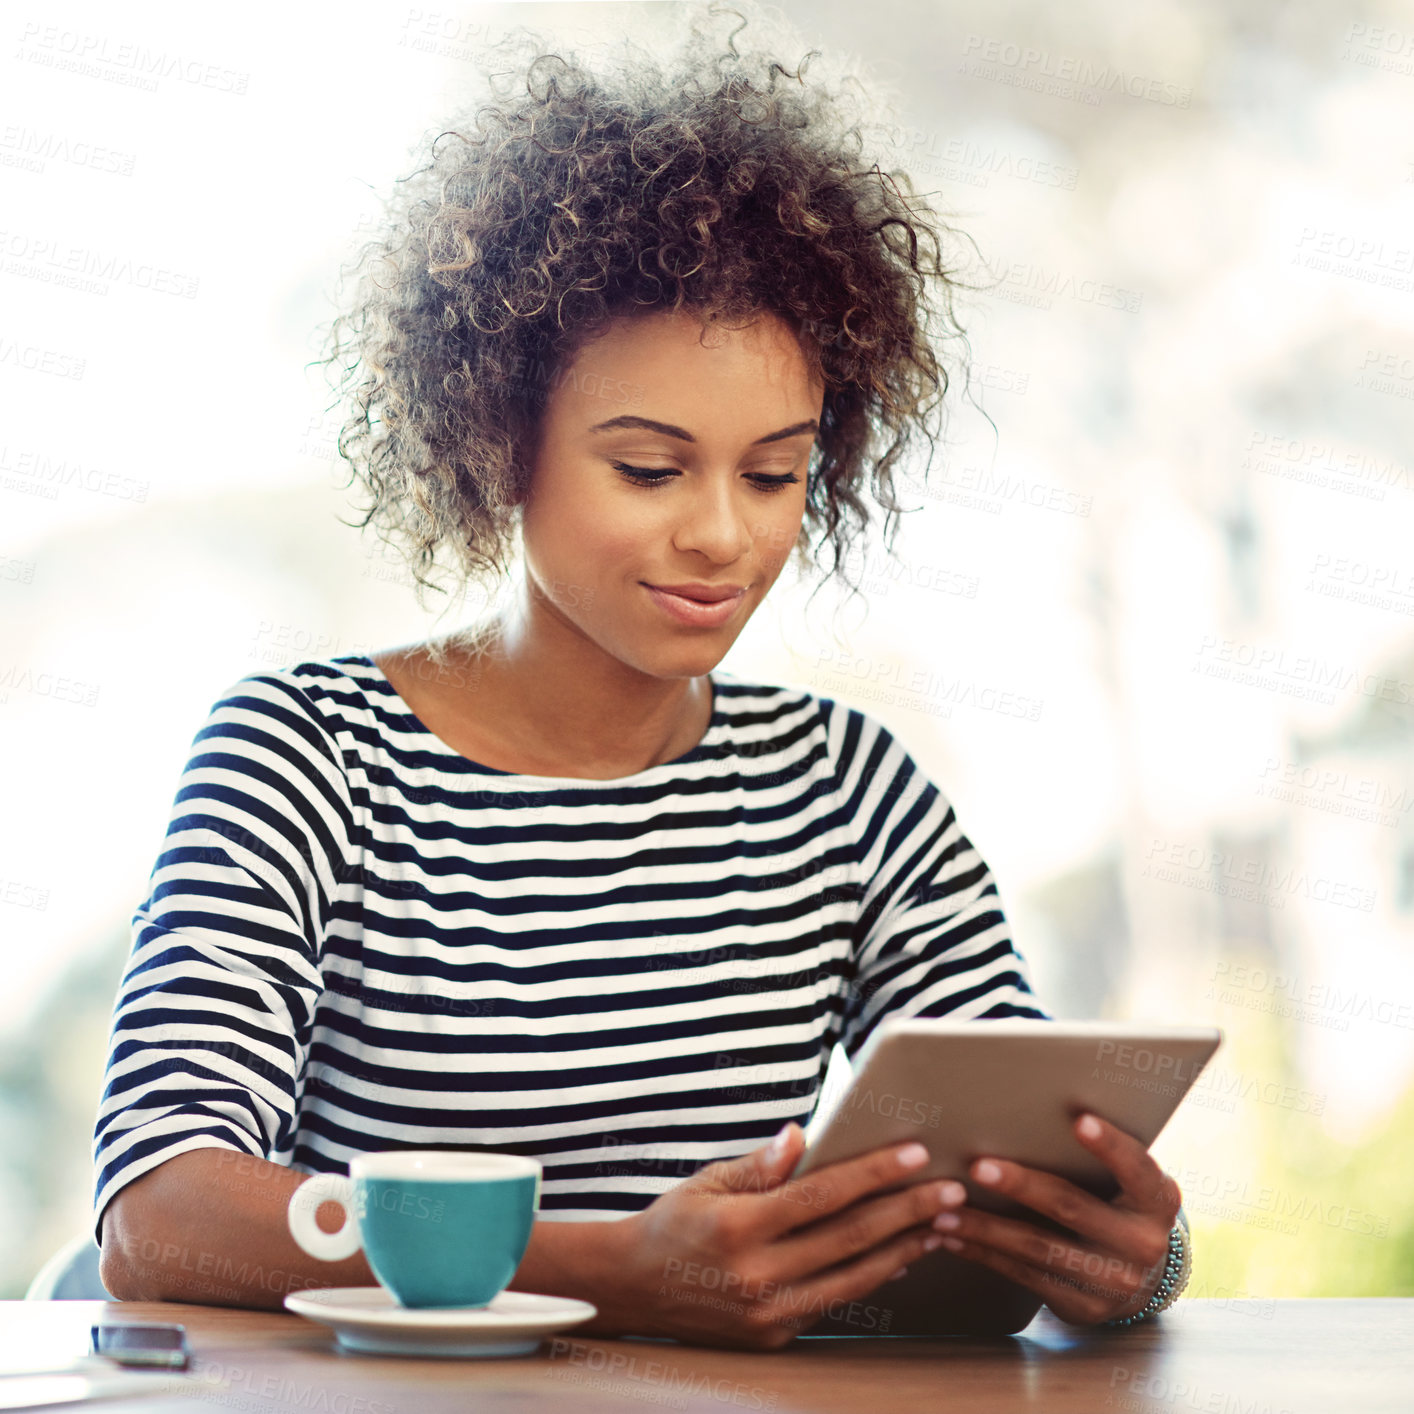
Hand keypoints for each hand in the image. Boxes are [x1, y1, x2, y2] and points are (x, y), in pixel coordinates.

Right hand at [613, 1122, 967, 1348]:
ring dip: (903, 1248)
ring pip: (854, 1278)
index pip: (821, 1194)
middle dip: (906, 1210)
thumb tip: (801, 1135)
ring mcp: (767, 1314)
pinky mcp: (775, 1337)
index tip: (915, 1153)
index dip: (872, 1172)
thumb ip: (760, 1165)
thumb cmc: (674, 1223)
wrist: (631, 1290)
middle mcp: (756, 1277)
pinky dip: (872, 1277)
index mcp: (738, 1228)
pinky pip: (835, 1302)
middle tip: (950, 1189)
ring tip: (940, 1224)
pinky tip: (900, 1255)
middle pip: (849, 1237)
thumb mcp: (708, 1181)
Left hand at [927, 1112, 1182, 1325]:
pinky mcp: (1083, 1305)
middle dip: (1020, 1184)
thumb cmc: (1120, 1206)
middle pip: (1071, 1206)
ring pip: (1038, 1247)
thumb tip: (1033, 1103)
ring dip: (985, 1227)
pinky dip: (985, 1254)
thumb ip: (1101, 1156)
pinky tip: (954, 1237)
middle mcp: (1141, 1243)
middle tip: (978, 1165)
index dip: (1109, 1144)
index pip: (1136, 1167)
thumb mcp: (1128, 1183)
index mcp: (1155, 1201)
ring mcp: (1112, 1280)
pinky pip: (1025, 1276)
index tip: (1079, 1119)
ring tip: (943, 1209)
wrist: (1143, 1280)